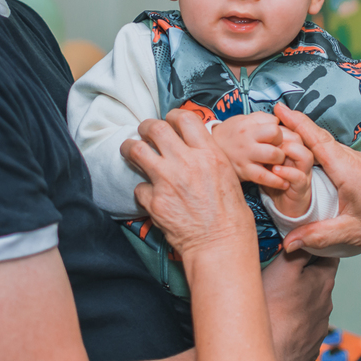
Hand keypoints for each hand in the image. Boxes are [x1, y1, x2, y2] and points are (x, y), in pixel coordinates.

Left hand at [123, 109, 252, 257]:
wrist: (221, 244)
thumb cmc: (231, 214)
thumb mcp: (228, 175)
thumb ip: (208, 157)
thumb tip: (193, 147)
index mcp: (208, 153)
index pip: (184, 118)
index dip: (172, 116)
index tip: (168, 121)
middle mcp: (187, 162)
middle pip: (156, 128)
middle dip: (146, 127)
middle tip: (144, 132)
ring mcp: (168, 181)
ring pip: (137, 150)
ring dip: (130, 148)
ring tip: (129, 150)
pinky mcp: (155, 201)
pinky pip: (138, 187)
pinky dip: (142, 190)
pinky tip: (149, 195)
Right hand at [212, 112, 290, 190]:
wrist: (208, 150)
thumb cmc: (230, 135)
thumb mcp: (242, 120)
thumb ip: (261, 119)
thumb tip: (278, 121)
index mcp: (247, 124)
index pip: (274, 123)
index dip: (279, 131)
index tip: (276, 138)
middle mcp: (246, 138)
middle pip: (276, 135)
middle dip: (282, 142)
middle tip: (278, 149)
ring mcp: (245, 155)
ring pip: (274, 155)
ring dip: (281, 160)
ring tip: (278, 162)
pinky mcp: (244, 172)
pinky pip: (264, 177)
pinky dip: (277, 181)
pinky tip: (284, 183)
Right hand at [261, 248, 336, 360]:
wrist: (265, 355)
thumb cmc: (272, 308)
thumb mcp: (284, 267)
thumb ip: (300, 249)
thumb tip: (309, 237)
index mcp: (324, 282)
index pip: (330, 256)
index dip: (317, 248)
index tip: (303, 245)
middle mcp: (327, 305)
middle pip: (319, 281)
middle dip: (306, 275)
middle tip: (282, 272)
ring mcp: (319, 329)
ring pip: (311, 306)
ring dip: (299, 300)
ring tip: (276, 301)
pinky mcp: (309, 348)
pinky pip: (303, 328)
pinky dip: (294, 322)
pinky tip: (277, 323)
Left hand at [263, 127, 313, 217]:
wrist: (284, 205)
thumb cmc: (274, 180)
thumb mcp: (266, 159)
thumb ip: (265, 143)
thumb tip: (255, 126)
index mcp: (294, 147)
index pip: (296, 128)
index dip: (290, 120)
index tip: (279, 112)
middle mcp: (301, 158)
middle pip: (304, 139)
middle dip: (291, 134)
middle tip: (275, 134)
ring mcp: (303, 172)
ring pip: (305, 155)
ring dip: (291, 151)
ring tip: (276, 153)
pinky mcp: (301, 187)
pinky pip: (298, 177)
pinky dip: (287, 172)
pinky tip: (275, 170)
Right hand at [274, 104, 360, 268]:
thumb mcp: (350, 232)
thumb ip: (317, 235)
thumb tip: (289, 244)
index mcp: (347, 170)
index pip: (316, 140)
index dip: (296, 123)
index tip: (279, 108)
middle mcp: (353, 159)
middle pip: (319, 137)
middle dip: (296, 125)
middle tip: (272, 119)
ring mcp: (359, 160)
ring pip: (328, 143)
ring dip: (307, 135)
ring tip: (284, 133)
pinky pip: (336, 151)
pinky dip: (319, 146)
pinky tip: (310, 152)